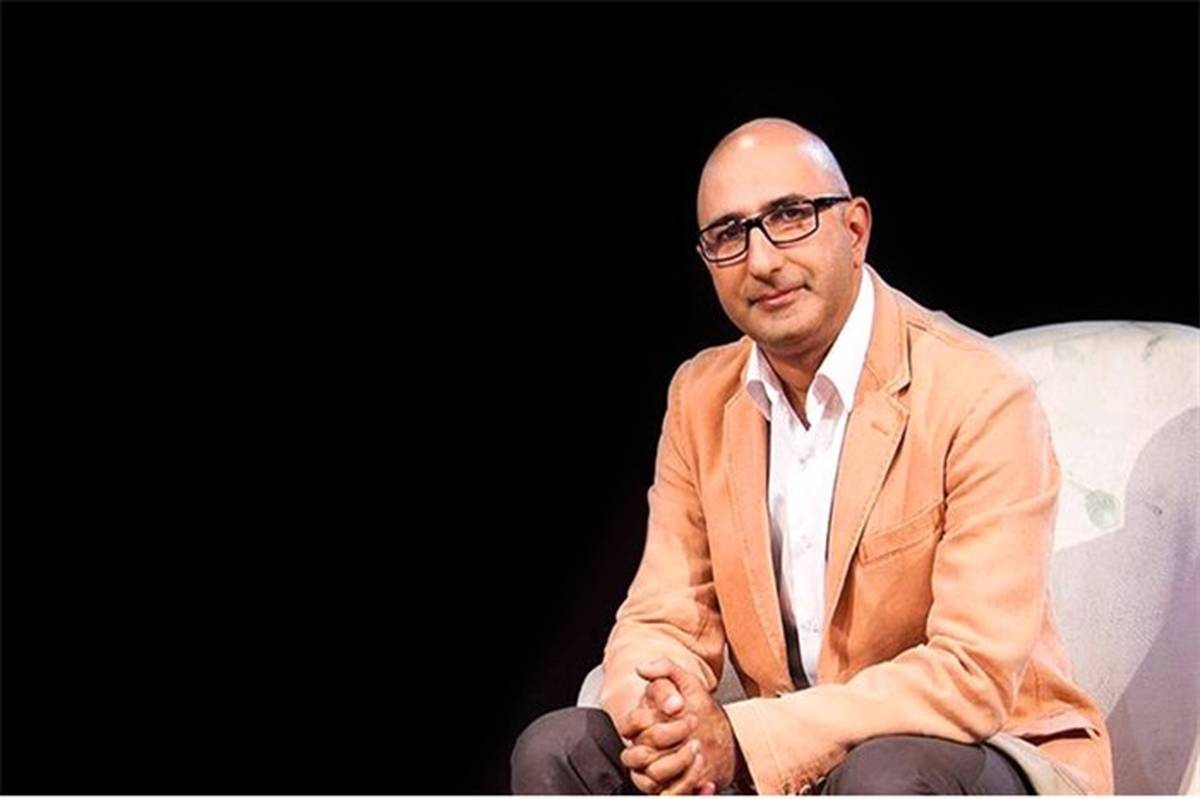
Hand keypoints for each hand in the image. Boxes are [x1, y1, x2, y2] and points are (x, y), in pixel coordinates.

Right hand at [619, 658, 736, 794]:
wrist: (720, 735)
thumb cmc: (697, 708)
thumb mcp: (686, 682)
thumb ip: (665, 669)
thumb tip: (643, 668)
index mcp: (639, 724)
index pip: (630, 725)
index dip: (655, 718)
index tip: (680, 708)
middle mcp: (641, 750)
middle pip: (638, 755)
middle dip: (669, 740)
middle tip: (692, 726)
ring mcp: (654, 771)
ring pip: (652, 779)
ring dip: (679, 767)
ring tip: (699, 752)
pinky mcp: (670, 788)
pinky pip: (670, 796)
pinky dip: (691, 789)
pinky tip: (707, 781)